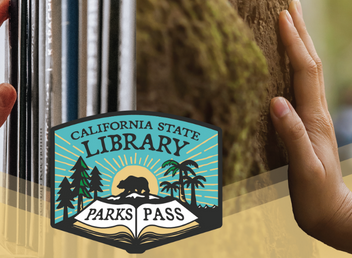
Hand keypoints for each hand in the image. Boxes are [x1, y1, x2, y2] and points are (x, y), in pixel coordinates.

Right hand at [270, 0, 351, 252]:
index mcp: (313, 118)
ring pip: (306, 73)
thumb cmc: (317, 194)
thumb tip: (275, 101)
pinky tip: (284, 65)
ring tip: (288, 25)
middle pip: (308, 63)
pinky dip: (293, 68)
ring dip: (299, 45)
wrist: (330, 213)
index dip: (294, 43)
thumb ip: (292, 134)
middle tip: (289, 5)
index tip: (283, 16)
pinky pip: (299, 88)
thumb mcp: (304, 168)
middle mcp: (314, 112)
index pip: (304, 72)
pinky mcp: (305, 125)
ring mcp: (311, 118)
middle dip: (300, 32)